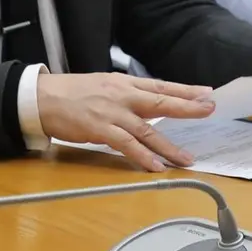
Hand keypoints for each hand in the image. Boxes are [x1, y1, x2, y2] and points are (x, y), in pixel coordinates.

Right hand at [36, 73, 214, 171]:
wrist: (42, 98)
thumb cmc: (71, 93)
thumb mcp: (103, 86)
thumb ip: (126, 95)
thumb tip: (148, 104)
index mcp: (124, 84)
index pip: (161, 85)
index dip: (185, 89)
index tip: (206, 92)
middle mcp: (122, 96)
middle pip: (162, 102)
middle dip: (188, 108)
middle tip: (209, 110)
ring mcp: (112, 113)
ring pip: (148, 130)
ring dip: (168, 146)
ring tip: (186, 158)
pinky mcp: (100, 129)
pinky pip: (126, 145)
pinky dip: (143, 156)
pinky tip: (156, 166)